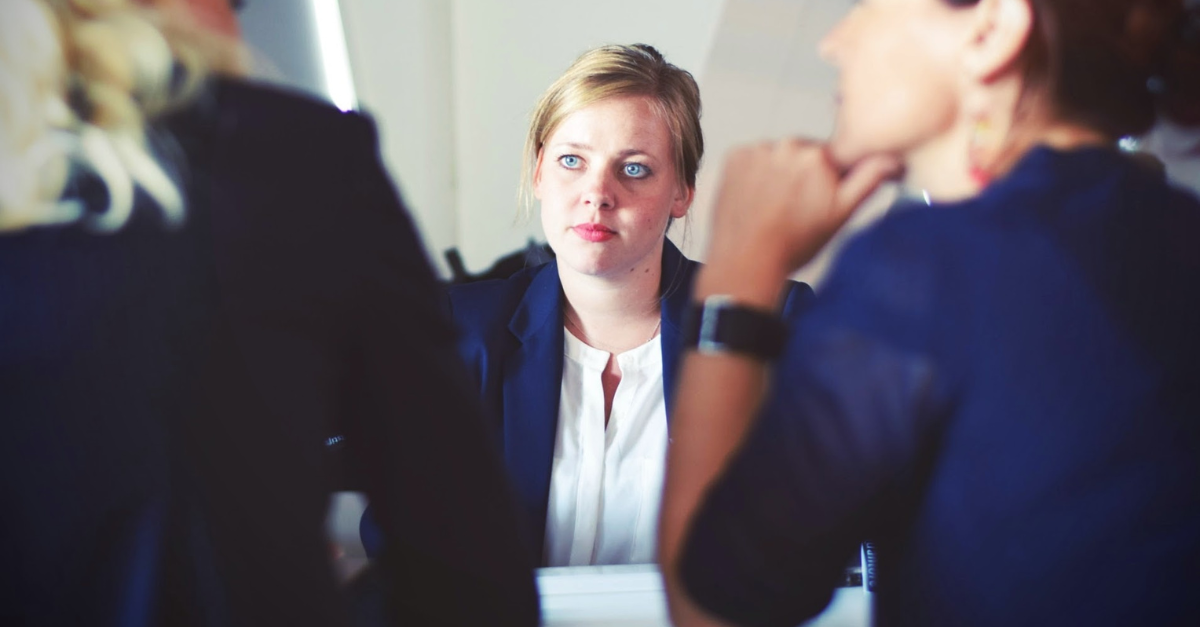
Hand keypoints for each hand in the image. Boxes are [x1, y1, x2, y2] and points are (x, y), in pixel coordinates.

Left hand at [706, 140, 899, 279]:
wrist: (747, 260)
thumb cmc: (793, 244)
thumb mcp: (841, 214)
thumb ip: (869, 179)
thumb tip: (892, 159)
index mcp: (819, 156)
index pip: (832, 157)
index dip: (828, 179)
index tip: (818, 198)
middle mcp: (787, 145)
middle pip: (803, 154)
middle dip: (802, 175)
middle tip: (795, 208)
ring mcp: (757, 150)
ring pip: (777, 156)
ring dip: (777, 173)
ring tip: (773, 206)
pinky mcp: (734, 157)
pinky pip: (751, 158)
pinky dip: (753, 173)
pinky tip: (756, 199)